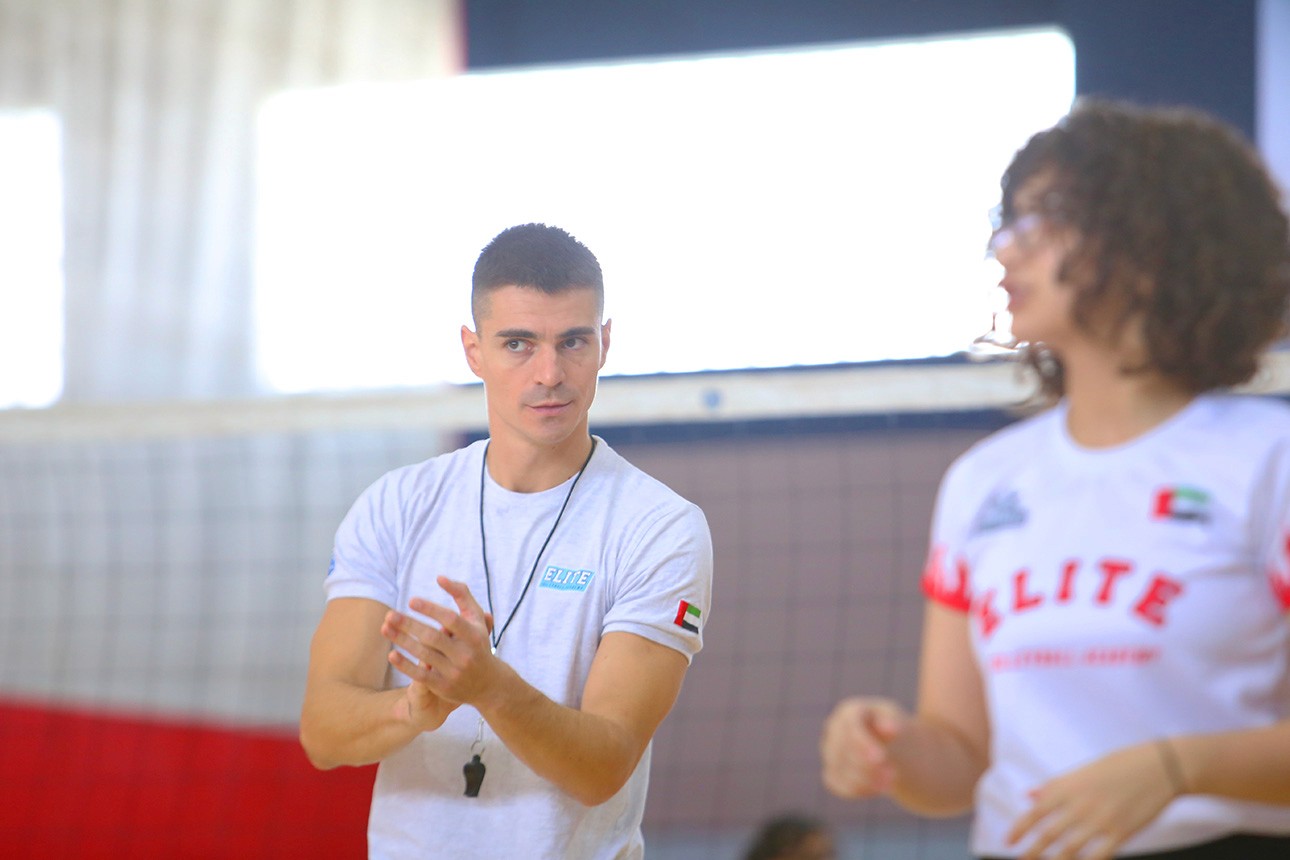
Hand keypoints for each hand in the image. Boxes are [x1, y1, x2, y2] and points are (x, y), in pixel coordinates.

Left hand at [382, 576, 498, 709]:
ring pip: (423, 654)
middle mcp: (465, 654)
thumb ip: (462, 595)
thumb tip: (439, 577)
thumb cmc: (478, 643)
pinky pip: (420, 675)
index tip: (411, 601)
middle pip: (432, 637)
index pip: (450, 619)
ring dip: (402, 641)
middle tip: (389, 614)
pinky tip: (391, 654)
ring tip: (385, 628)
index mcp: (474, 635)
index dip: (431, 609)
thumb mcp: (476, 619)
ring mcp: (454, 672)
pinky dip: (405, 665)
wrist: (489, 684)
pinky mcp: (443, 686)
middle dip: (409, 625)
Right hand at [820, 697, 908, 797]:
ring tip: (889, 784)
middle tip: (893, 775)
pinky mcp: (831, 771)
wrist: (883, 741)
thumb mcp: (895, 720)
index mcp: (848, 713)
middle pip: (843, 750)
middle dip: (867, 766)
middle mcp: (833, 731)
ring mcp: (830, 752)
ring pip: (839, 770)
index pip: (850, 727)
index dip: (863, 743)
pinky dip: (856, 790)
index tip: (881, 758)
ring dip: (864, 780)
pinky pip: (837, 784)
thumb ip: (892, 722)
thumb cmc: (889, 725)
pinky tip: (877, 790)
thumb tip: (891, 730)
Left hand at [1007, 741, 1180, 858]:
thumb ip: (1054, 786)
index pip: (1034, 813)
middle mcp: (1079, 804)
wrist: (1158, 767)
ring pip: (1070, 850)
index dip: (1018, 829)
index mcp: (1067, 787)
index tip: (1007, 842)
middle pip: (1048, 835)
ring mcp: (1100, 820)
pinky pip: (1099, 856)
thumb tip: (1029, 796)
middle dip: (1031, 852)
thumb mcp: (1081, 771)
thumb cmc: (1117, 766)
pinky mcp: (1121, 832)